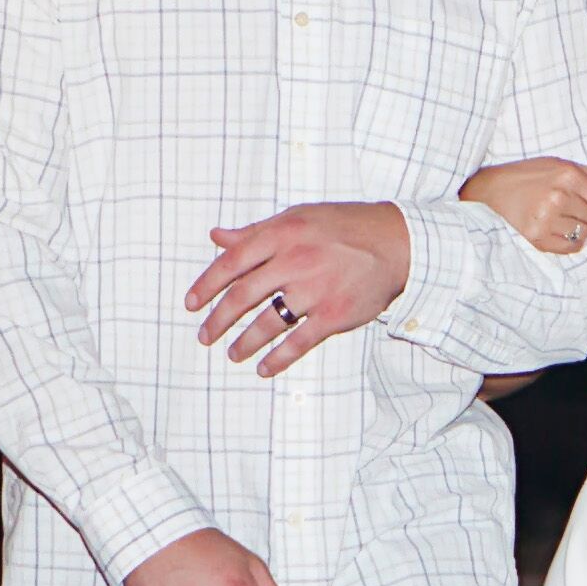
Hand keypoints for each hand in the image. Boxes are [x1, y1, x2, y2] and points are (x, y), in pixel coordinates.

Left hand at [188, 201, 408, 372]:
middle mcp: (296, 261)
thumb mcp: (297, 217)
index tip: (191, 305)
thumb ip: (255, 232)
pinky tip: (264, 368)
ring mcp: (316, 290)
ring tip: (233, 354)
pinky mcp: (334, 315)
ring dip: (244, 342)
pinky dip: (278, 359)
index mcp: (282, 234)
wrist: (395, 243)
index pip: (232, 262)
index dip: (206, 285)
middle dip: (219, 319)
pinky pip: (299, 343)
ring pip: (268, 323)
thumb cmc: (342, 227)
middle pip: (243, 296)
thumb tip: (216, 236)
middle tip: (204, 336)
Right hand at [458, 156, 586, 256]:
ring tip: (551, 217)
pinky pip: (570, 247)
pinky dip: (565, 242)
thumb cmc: (523, 178)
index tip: (584, 202)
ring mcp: (547, 218)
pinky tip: (548, 230)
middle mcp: (558, 196)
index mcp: (566, 174)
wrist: (482, 194)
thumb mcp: (557, 166)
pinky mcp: (537, 238)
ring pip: (584, 234)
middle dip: (584, 216)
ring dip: (574, 230)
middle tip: (560, 207)